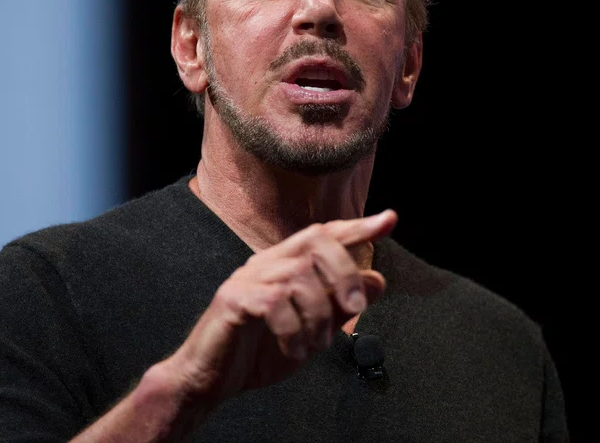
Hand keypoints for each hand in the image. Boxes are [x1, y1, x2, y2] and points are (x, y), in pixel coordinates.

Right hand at [164, 210, 396, 404]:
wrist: (210, 381)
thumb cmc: (259, 352)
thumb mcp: (313, 329)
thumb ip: (342, 305)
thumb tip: (379, 280)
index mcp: (285, 264)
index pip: (324, 234)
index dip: (357, 226)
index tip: (389, 219)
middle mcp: (267, 262)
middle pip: (316, 241)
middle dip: (345, 273)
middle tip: (356, 310)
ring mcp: (247, 278)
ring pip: (300, 276)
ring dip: (319, 316)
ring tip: (316, 346)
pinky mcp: (232, 299)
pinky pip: (275, 303)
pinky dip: (294, 330)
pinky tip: (295, 350)